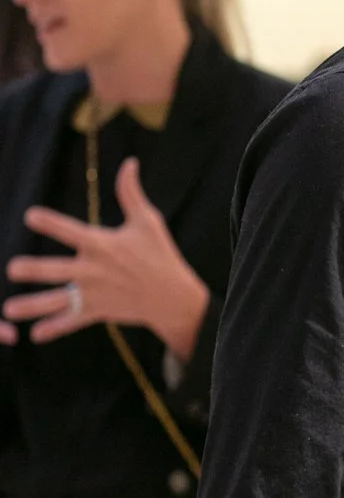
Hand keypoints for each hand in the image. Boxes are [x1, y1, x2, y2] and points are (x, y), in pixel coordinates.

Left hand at [2, 159, 209, 360]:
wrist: (174, 297)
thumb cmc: (160, 255)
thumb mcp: (148, 221)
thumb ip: (131, 193)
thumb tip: (130, 162)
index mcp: (103, 245)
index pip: (72, 231)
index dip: (51, 223)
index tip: (30, 216)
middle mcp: (94, 270)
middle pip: (57, 270)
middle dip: (33, 270)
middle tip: (12, 269)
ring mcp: (95, 294)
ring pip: (58, 300)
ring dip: (32, 305)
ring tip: (8, 309)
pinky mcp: (98, 311)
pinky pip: (73, 321)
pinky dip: (54, 329)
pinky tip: (35, 335)